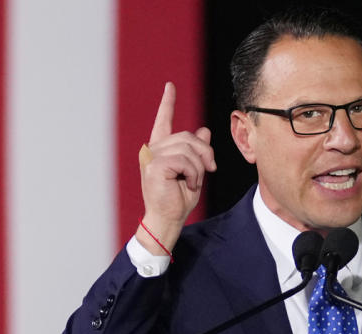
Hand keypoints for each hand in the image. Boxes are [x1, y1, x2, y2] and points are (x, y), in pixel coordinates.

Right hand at [136, 82, 216, 252]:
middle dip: (205, 152)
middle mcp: (153, 150)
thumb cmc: (178, 199)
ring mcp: (152, 157)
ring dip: (199, 167)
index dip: (168, 103)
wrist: (168, 219)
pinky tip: (189, 184)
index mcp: (160, 149)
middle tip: (209, 169)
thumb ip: (196, 151)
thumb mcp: (194, 171)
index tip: (170, 87)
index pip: (164, 121)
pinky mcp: (155, 165)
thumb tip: (204, 131)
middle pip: (188, 136)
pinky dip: (193, 173)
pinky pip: (185, 160)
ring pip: (188, 148)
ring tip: (194, 182)